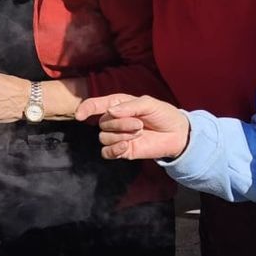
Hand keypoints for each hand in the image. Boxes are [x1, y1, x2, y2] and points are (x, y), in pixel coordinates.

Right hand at [74, 93, 190, 160]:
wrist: (176, 134)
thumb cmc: (163, 114)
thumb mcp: (149, 104)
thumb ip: (129, 106)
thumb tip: (110, 111)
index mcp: (117, 105)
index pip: (95, 105)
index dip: (85, 108)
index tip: (80, 115)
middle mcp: (113, 120)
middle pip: (103, 123)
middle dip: (120, 124)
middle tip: (140, 124)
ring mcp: (117, 136)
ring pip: (104, 137)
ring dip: (121, 135)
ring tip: (139, 133)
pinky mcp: (121, 150)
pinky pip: (106, 152)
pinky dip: (114, 150)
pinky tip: (126, 146)